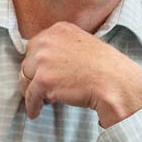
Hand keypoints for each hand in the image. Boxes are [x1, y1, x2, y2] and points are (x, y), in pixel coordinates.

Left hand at [20, 22, 141, 127]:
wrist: (115, 82)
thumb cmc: (105, 67)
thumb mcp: (83, 43)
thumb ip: (63, 46)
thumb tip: (46, 60)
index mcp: (58, 29)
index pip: (36, 46)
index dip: (39, 62)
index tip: (42, 73)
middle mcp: (48, 40)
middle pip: (28, 61)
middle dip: (34, 76)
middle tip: (43, 88)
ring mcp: (43, 59)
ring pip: (25, 78)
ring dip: (32, 90)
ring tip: (41, 100)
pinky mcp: (42, 79)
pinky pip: (30, 96)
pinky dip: (32, 105)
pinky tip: (36, 112)